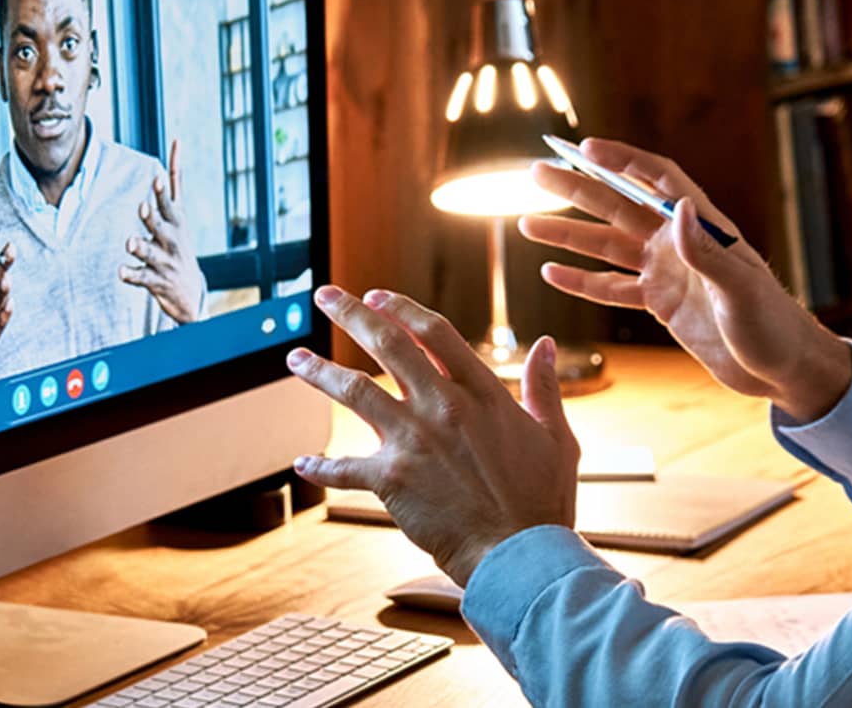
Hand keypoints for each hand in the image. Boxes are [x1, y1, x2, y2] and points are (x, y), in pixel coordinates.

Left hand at [119, 139, 205, 323]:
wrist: (190, 292)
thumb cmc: (178, 244)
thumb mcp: (180, 213)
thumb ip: (174, 181)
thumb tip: (177, 139)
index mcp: (176, 221)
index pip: (171, 201)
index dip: (163, 193)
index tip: (157, 177)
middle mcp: (172, 239)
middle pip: (161, 225)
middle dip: (152, 217)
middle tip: (143, 207)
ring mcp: (165, 261)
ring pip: (150, 252)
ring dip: (140, 247)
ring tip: (130, 243)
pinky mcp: (156, 280)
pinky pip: (141, 277)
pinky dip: (131, 274)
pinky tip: (122, 272)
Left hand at [287, 286, 578, 586]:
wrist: (520, 555)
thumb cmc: (542, 502)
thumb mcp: (556, 438)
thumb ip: (545, 388)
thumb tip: (545, 345)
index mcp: (483, 392)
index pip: (434, 332)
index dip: (402, 308)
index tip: (377, 296)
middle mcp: (444, 406)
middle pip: (387, 344)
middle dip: (350, 314)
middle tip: (325, 296)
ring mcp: (414, 440)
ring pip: (354, 391)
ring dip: (319, 371)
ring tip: (295, 358)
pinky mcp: (392, 480)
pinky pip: (344, 469)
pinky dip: (320, 468)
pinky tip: (302, 464)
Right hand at [520, 138, 851, 418]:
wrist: (782, 369)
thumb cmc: (773, 324)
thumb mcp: (741, 290)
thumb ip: (707, 252)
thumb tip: (678, 209)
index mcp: (703, 228)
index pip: (657, 180)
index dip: (622, 161)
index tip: (584, 148)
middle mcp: (679, 244)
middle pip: (618, 206)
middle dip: (577, 188)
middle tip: (536, 172)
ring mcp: (668, 273)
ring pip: (607, 247)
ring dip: (569, 235)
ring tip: (527, 223)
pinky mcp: (661, 304)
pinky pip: (613, 288)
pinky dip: (582, 281)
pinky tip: (552, 272)